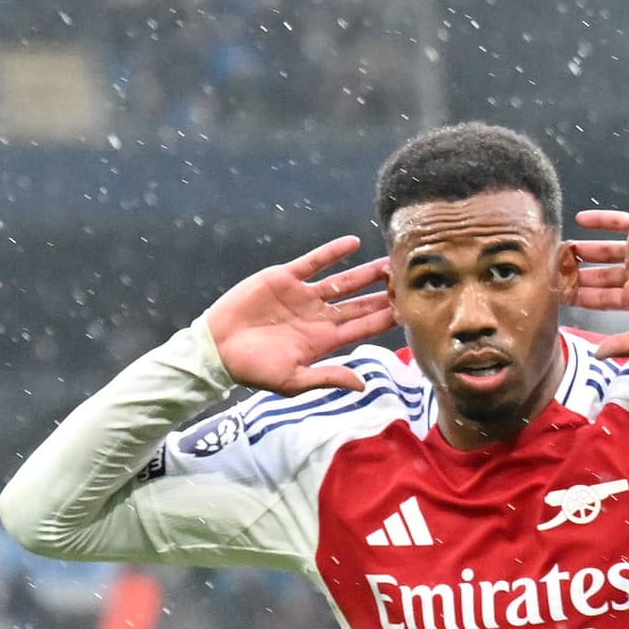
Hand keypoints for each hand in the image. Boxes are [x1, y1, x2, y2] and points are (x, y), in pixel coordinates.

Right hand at [200, 237, 393, 394]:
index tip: (409, 310)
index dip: (385, 319)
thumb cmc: (254, 369)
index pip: (362, 327)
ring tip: (389, 263)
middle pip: (359, 303)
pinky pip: (314, 262)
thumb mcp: (293, 380)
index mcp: (323, 341)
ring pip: (343, 281)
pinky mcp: (286, 278)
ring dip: (366, 273)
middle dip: (383, 295)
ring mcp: (303, 296)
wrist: (219, 348)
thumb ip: (328, 376)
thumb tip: (362, 385)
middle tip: (409, 283)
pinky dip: (333, 252)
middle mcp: (318, 316)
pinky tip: (354, 243)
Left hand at [570, 210, 628, 356]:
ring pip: (605, 249)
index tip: (560, 294)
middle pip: (601, 275)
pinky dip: (598, 220)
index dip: (582, 296)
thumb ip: (624, 345)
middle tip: (556, 271)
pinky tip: (578, 219)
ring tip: (562, 249)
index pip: (602, 298)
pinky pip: (617, 221)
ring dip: (585, 250)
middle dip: (579, 275)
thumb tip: (598, 356)